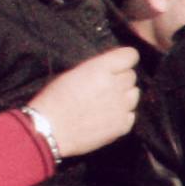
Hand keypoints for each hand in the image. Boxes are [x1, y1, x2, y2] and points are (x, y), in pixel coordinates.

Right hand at [26, 45, 142, 157]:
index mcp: (101, 68)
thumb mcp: (73, 74)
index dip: (125, 60)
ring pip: (134, 95)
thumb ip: (98, 70)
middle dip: (121, 79)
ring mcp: (121, 106)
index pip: (130, 55)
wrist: (50, 130)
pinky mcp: (123, 126)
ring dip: (124, 96)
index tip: (120, 65)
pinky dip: (122, 115)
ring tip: (106, 103)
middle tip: (105, 87)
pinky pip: (131, 115)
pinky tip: (106, 118)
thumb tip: (112, 70)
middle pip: (132, 76)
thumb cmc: (55, 100)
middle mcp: (115, 85)